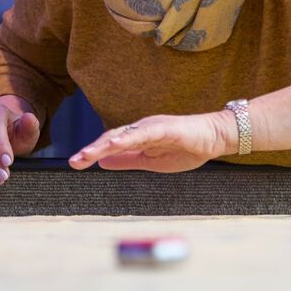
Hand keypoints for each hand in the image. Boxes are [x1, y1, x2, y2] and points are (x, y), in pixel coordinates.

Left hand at [68, 111, 236, 173]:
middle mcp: (142, 129)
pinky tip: (115, 143)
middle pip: (112, 138)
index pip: (111, 145)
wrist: (215, 138)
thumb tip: (103, 162)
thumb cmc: (187, 149)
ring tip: (88, 154)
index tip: (76, 164)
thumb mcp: (152, 162)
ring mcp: (153, 126)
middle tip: (75, 162)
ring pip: (124, 134)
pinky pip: (144, 133)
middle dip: (92, 150)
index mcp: (138, 138)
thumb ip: (128, 160)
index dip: (93, 153)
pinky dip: (129, 137)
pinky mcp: (167, 127)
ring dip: (105, 144)